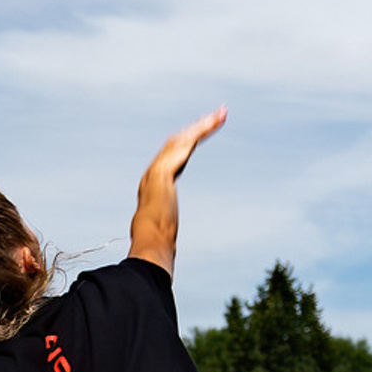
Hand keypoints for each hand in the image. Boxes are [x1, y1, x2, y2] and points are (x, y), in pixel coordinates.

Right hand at [131, 109, 226, 273]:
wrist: (149, 245)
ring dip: (203, 126)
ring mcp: (157, 171)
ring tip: (221, 114)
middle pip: (177, 145)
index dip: (185, 147)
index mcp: (154, 186)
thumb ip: (163, 238)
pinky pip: (186, 144)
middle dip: (197, 130)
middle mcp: (154, 175)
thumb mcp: (162, 236)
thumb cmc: (154, 246)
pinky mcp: (163, 171)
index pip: (172, 160)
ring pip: (183, 140)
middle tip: (217, 117)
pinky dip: (201, 131)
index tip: (197, 138)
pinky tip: (215, 122)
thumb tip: (162, 257)